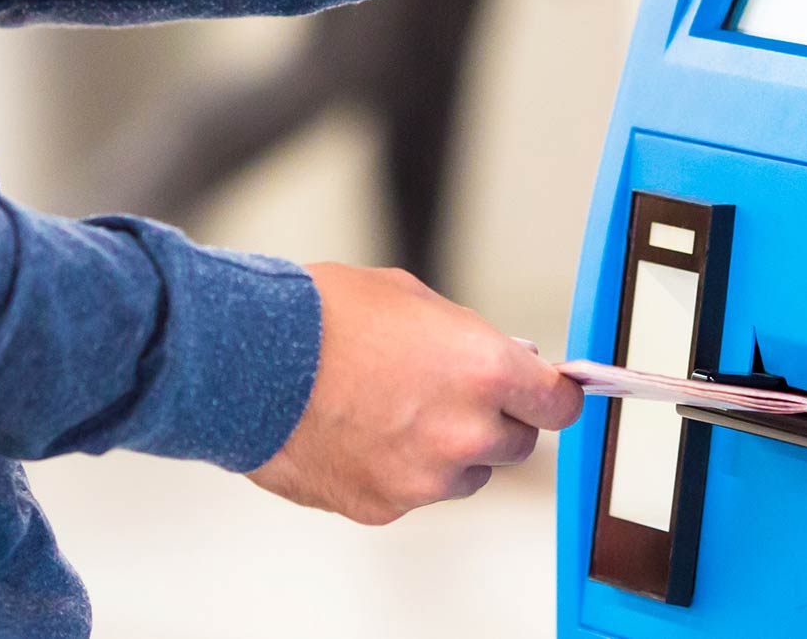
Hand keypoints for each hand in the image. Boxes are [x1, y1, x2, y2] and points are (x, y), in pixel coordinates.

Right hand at [250, 264, 581, 524]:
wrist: (247, 362)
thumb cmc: (323, 320)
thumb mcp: (415, 300)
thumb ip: (470, 338)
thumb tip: (502, 359)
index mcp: (485, 371)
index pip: (558, 405)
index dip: (552, 398)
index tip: (546, 394)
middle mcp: (465, 432)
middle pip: (517, 444)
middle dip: (495, 420)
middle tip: (454, 394)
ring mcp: (424, 478)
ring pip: (468, 475)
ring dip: (450, 451)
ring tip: (398, 412)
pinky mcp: (384, 506)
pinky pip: (415, 493)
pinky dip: (401, 471)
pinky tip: (365, 434)